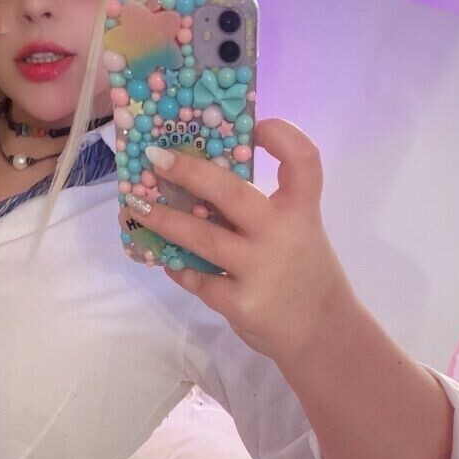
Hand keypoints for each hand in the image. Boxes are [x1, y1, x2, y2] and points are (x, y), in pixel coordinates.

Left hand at [126, 118, 355, 362]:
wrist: (322, 333)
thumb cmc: (303, 274)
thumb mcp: (298, 234)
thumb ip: (263, 211)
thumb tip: (200, 184)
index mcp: (303, 211)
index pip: (304, 161)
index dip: (283, 136)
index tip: (258, 125)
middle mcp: (282, 235)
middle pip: (231, 192)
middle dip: (188, 171)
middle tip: (155, 157)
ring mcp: (260, 270)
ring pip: (201, 237)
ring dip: (163, 220)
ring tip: (136, 206)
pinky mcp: (241, 302)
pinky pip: (197, 278)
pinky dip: (177, 266)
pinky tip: (164, 258)